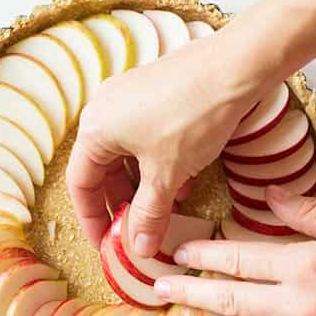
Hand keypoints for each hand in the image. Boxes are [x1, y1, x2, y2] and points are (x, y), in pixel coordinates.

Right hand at [66, 32, 263, 255]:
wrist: (234, 68)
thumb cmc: (193, 117)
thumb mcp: (168, 174)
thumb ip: (150, 213)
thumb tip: (139, 248)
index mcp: (95, 130)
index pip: (81, 184)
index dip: (92, 219)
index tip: (105, 245)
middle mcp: (105, 110)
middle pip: (104, 169)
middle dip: (123, 203)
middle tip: (139, 232)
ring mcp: (131, 98)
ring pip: (129, 155)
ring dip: (145, 187)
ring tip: (165, 211)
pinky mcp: (156, 94)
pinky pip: (147, 138)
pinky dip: (160, 164)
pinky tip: (184, 182)